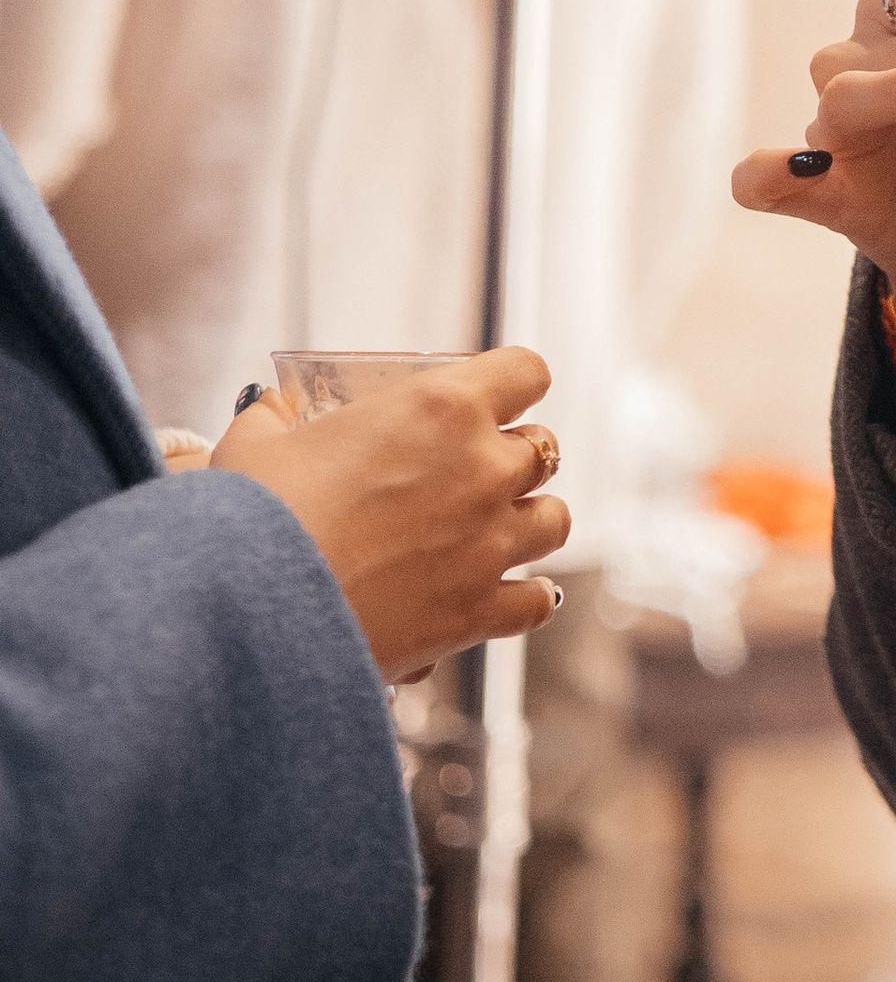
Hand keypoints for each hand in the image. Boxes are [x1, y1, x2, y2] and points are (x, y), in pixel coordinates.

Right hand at [214, 348, 571, 683]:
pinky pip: (536, 601)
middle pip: (542, 448)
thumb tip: (269, 407)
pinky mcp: (481, 611)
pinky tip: (502, 595)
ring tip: (496, 529)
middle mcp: (484, 469)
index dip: (515, 381)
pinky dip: (524, 597)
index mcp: (443, 408)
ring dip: (530, 520)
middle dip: (513, 454)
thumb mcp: (256, 443)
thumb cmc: (257, 514)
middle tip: (473, 471)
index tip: (498, 393)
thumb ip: (275, 417)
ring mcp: (491, 542)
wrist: (255, 610)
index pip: (526, 371)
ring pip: (555, 520)